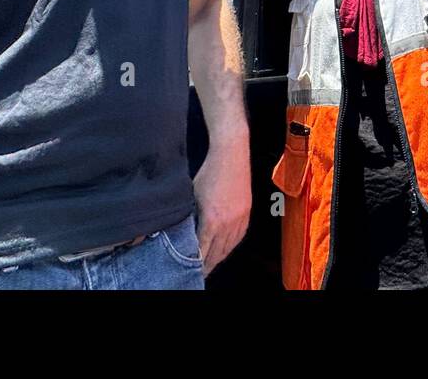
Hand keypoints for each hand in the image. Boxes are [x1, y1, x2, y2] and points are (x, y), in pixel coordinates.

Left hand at [191, 124, 251, 275]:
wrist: (231, 153)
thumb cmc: (208, 171)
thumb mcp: (191, 196)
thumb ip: (189, 217)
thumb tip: (180, 233)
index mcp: (212, 220)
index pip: (203, 252)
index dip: (195, 264)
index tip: (188, 271)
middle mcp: (228, 223)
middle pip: (217, 255)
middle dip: (206, 265)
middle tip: (196, 273)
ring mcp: (240, 218)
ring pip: (229, 248)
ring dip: (218, 258)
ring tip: (209, 264)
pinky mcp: (247, 213)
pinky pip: (239, 238)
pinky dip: (230, 247)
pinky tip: (224, 250)